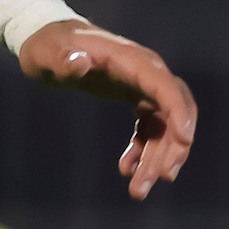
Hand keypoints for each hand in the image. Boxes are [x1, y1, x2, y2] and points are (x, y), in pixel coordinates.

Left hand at [16, 20, 196, 200]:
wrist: (45, 40)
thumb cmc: (46, 47)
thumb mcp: (47, 54)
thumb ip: (63, 60)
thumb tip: (79, 63)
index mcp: (131, 60)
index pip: (166, 87)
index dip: (179, 114)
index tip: (184, 143)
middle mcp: (145, 71)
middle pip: (173, 112)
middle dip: (170, 148)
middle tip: (156, 180)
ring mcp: (142, 84)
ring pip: (165, 125)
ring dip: (157, 157)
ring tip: (139, 189)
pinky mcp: (135, 94)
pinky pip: (150, 127)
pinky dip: (143, 150)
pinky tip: (127, 169)